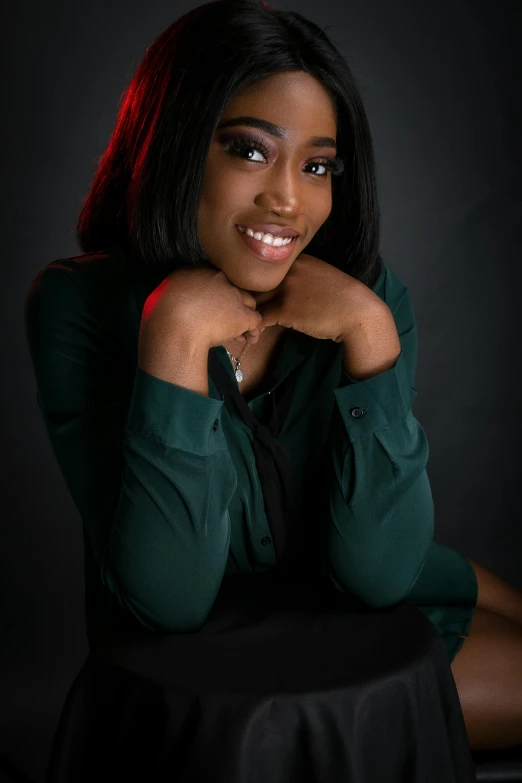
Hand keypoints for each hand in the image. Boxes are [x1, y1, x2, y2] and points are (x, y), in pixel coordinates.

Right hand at [139, 264, 263, 352]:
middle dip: (233, 305)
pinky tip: (249, 339)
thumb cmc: (161, 317)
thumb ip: (174, 294)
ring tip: (238, 332)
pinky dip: (253, 331)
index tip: (212, 309)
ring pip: (248, 303)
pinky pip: (255, 321)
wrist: (173, 329)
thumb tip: (178, 303)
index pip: (214, 280)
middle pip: (233, 289)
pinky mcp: (242, 314)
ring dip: (244, 316)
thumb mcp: (161, 296)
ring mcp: (232, 295)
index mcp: (195, 271)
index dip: (216, 296)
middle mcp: (217, 278)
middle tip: (226, 322)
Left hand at [254, 253, 383, 341]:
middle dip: (246, 299)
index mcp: (296, 260)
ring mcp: (286, 287)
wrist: (358, 312)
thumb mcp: (319, 278)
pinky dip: (255, 328)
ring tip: (245, 326)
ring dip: (247, 314)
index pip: (264, 269)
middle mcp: (288, 270)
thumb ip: (299, 278)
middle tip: (241, 313)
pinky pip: (260, 318)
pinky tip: (255, 335)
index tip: (251, 298)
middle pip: (255, 282)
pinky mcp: (286, 308)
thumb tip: (282, 290)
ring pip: (253, 300)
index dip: (254, 285)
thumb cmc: (341, 300)